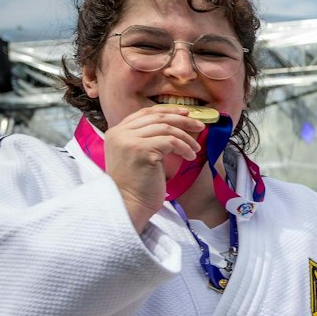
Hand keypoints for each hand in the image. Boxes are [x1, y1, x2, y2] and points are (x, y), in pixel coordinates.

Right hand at [101, 105, 206, 232]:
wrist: (128, 204)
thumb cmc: (137, 185)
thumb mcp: (136, 155)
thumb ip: (145, 139)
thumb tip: (174, 126)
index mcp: (117, 132)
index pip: (145, 113)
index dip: (167, 111)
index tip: (185, 113)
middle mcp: (120, 133)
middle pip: (157, 117)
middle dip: (182, 120)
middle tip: (199, 126)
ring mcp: (129, 140)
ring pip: (166, 128)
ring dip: (186, 137)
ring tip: (196, 148)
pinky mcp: (141, 150)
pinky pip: (171, 141)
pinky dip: (184, 147)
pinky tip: (190, 157)